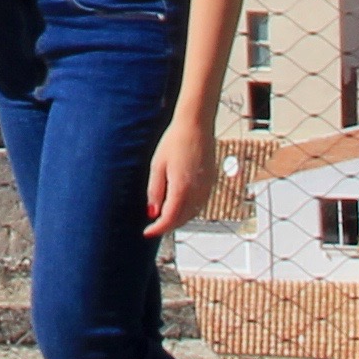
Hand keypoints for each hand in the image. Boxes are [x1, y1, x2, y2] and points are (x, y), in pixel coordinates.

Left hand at [144, 113, 216, 240]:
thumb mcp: (157, 165)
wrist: (196, 126)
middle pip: (182, 220)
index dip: (158, 229)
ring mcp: (206, 188)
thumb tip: (152, 212)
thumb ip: (155, 191)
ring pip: (192, 214)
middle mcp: (197, 192)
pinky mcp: (211, 183)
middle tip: (153, 226)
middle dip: (167, 226)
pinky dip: (188, 210)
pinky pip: (200, 204)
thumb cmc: (174, 142)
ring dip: (178, 219)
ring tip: (164, 216)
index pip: (169, 219)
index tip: (147, 233)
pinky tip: (179, 205)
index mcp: (181, 188)